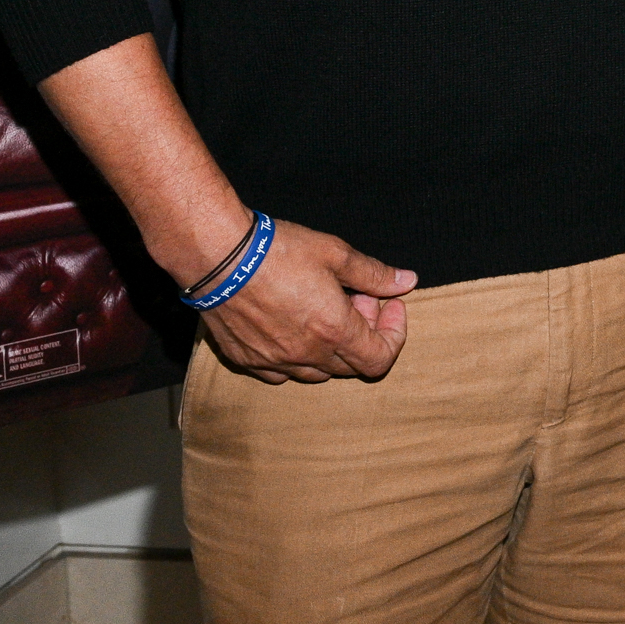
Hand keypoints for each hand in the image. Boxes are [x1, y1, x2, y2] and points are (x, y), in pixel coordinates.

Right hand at [196, 221, 416, 384]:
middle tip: (355, 297)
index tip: (387, 305)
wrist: (217, 256)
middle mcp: (304, 355)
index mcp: (333, 331)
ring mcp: (272, 362)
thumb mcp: (335, 254)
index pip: (380, 359)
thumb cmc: (278, 250)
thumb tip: (407, 282)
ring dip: (331, 347)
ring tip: (323, 308)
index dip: (393, 334)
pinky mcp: (245, 360)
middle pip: (350, 365)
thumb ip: (374, 274)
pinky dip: (297, 356)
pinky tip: (293, 324)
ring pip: (316, 372)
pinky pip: (280, 373)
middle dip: (363, 332)